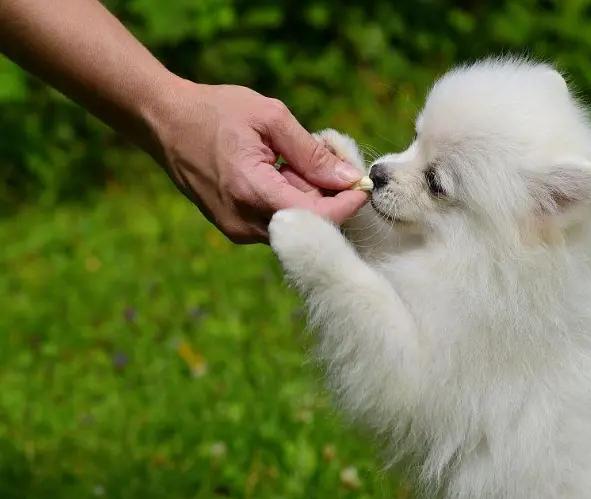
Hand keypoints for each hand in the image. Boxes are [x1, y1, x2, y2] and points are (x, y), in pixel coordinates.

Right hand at [149, 80, 368, 243]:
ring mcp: (236, 230)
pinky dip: (287, 199)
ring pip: (294, 224)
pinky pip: (276, 221)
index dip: (347, 203)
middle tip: (323, 156)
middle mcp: (244, 222)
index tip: (362, 182)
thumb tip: (350, 178)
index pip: (318, 217)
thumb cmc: (216, 111)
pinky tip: (277, 171)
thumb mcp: (270, 118)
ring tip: (290, 160)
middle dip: (326, 194)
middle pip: (309, 224)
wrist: (164, 121)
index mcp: (252, 192)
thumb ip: (311, 152)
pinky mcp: (234, 229)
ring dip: (305, 196)